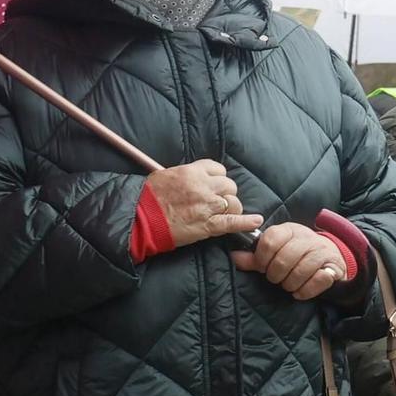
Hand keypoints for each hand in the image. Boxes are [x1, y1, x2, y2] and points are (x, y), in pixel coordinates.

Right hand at [145, 160, 262, 248]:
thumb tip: (198, 176)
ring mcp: (207, 206)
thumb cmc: (147, 197)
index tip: (213, 185)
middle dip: (225, 193)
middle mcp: (203, 186)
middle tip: (214, 202)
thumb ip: (187, 175)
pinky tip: (256, 221)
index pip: (218, 170)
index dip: (218, 178)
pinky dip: (246, 222)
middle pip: (229, 186)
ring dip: (230, 207)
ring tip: (220, 213)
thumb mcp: (166, 175)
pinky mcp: (208, 225)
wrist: (138, 219)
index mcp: (192, 171)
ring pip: (233, 202)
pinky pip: (233, 222)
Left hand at [230, 222, 348, 300]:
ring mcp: (322, 251)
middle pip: (283, 260)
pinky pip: (317, 280)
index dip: (262, 259)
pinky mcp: (333, 267)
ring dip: (290, 284)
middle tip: (277, 277)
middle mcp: (307, 238)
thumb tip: (234, 256)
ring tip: (289, 284)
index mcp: (290, 230)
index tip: (263, 266)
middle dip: (275, 275)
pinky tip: (300, 290)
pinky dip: (305, 290)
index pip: (269, 241)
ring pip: (299, 272)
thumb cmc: (297, 253)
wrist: (330, 256)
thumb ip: (255, 256)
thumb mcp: (276, 250)